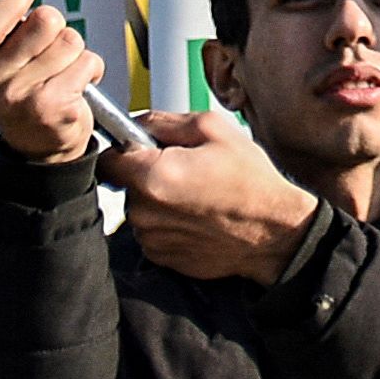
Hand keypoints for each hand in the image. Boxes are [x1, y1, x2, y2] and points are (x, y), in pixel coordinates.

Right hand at [0, 0, 104, 164]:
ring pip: (69, 39)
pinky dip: (90, 68)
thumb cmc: (19, 91)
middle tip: (46, 48)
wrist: (39, 148)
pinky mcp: (54, 108)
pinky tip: (75, 86)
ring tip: (60, 71)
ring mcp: (21, 99)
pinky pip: (87, 61)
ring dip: (73, 50)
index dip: (12, 1)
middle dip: (54, 27)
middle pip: (43, 20)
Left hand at [104, 107, 322, 278]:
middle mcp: (145, 212)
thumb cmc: (249, 180)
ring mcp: (152, 239)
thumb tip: (136, 122)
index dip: (120, 148)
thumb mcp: (213, 130)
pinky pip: (152, 231)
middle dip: (147, 172)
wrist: (273, 234)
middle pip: (126, 183)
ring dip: (157, 199)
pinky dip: (167, 221)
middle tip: (183, 168)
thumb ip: (164, 121)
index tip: (136, 146)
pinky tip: (195, 215)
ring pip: (140, 208)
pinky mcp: (161, 257)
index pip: (106, 159)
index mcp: (154, 176)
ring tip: (194, 193)